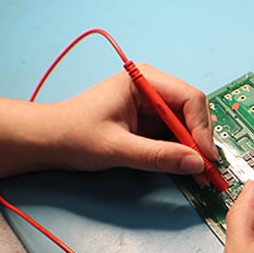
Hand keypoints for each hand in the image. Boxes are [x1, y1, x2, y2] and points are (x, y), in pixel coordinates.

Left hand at [0, 64, 216, 181]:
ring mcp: (154, 104)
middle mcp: (154, 87)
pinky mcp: (151, 121)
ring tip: (201, 172)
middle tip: (207, 168)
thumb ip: (158, 156)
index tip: (205, 157)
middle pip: (194, 110)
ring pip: (189, 123)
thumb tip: (197, 164)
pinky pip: (177, 134)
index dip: (202, 128)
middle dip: (202, 138)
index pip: (189, 98)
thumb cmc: (74, 137)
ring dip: (196, 147)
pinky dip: (185, 151)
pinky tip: (188, 167)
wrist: (47, 141)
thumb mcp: (116, 149)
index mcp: (144, 80)